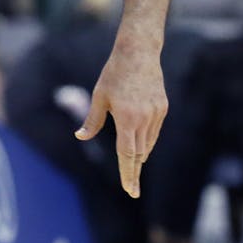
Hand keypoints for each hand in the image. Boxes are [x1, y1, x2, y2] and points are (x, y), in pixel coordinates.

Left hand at [74, 42, 166, 198]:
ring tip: (133, 168)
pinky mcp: (162, 107)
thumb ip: (92, 121)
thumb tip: (80, 137)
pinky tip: (140, 144)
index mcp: (126, 118)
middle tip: (132, 190)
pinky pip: (154, 131)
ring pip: (148, 144)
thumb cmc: (114, 73)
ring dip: (140, 156)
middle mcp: (144, 118)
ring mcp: (156, 113)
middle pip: (139, 153)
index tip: (130, 190)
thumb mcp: (99, 96)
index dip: (128, 174)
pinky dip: (146, 141)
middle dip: (134, 172)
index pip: (128, 154)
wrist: (138, 52)